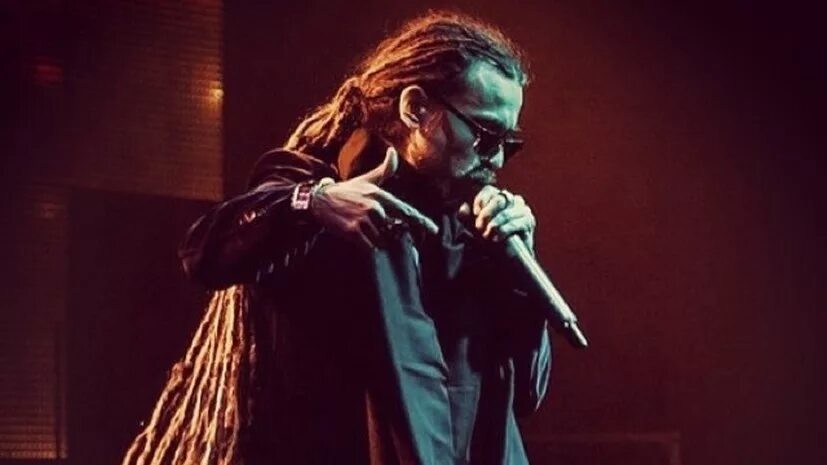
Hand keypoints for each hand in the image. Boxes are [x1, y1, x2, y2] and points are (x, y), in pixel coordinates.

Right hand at [310, 147, 438, 247]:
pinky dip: (366, 246)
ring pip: (381, 240)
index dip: (421, 221)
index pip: (406, 211)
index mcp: (380, 195)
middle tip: (374, 228)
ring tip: (363, 230)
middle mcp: (374, 207)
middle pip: (393, 230)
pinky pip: (369, 247)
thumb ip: (384, 169)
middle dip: (388, 233)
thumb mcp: (366, 179)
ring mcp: (364, 220)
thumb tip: (393, 151)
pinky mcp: (353, 232)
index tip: (433, 230)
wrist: (319, 201)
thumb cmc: (346, 191)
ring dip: (376, 240)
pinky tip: (358, 238)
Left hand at [459, 185, 535, 249]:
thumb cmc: (490, 240)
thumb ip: (467, 219)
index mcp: (499, 197)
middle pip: (499, 199)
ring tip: (487, 235)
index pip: (489, 191)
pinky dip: (505, 230)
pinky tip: (497, 238)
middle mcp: (512, 200)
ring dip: (495, 224)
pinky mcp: (528, 222)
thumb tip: (463, 208)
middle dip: (487, 213)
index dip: (480, 200)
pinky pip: (517, 222)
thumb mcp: (474, 229)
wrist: (508, 258)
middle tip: (479, 227)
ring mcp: (522, 210)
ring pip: (507, 212)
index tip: (475, 213)